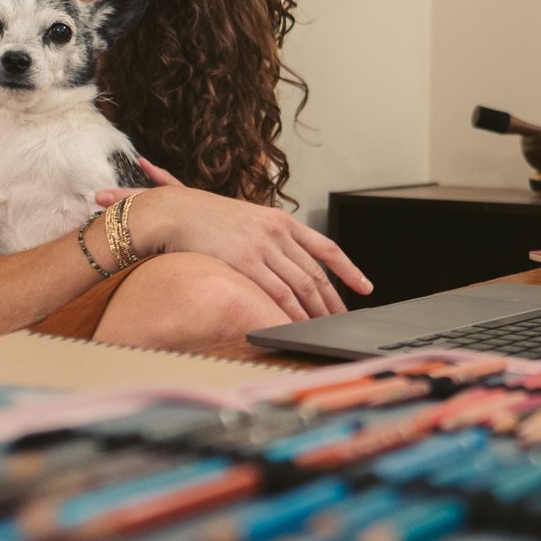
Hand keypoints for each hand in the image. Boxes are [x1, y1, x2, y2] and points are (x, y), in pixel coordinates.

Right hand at [94, 170, 372, 319]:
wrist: (175, 212)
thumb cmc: (206, 219)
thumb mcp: (247, 221)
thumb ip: (270, 239)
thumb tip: (284, 263)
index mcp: (282, 220)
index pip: (327, 248)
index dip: (349, 270)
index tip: (365, 287)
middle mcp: (278, 231)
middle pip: (316, 273)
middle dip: (333, 300)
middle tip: (342, 321)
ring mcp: (263, 245)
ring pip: (301, 285)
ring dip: (315, 311)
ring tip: (324, 328)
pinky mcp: (246, 261)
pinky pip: (277, 292)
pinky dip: (292, 312)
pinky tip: (298, 324)